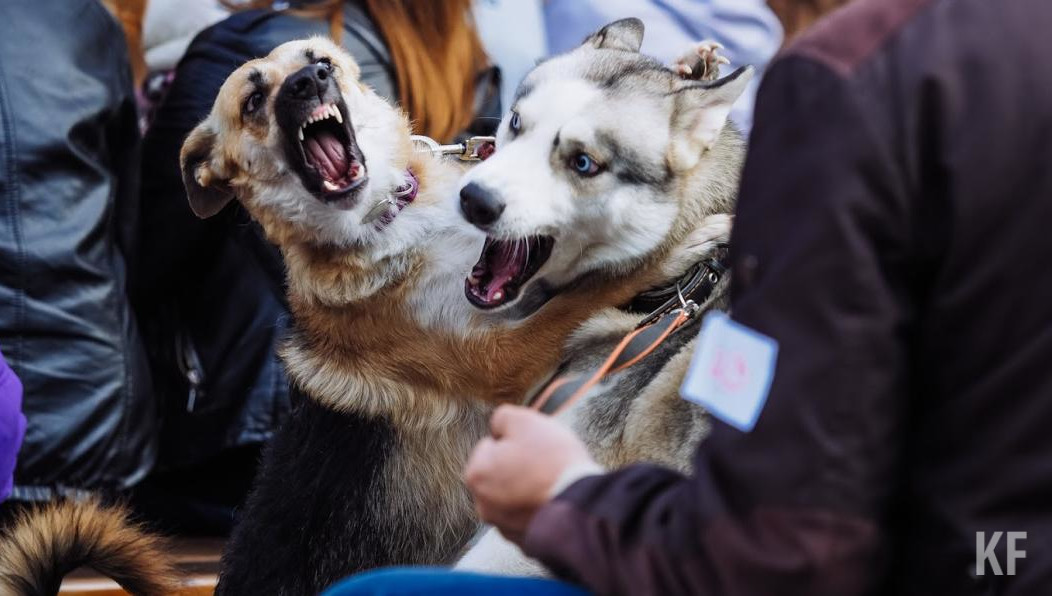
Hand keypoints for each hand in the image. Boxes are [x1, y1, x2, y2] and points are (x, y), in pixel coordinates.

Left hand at [464, 405, 596, 542]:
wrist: (581, 507)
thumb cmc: (552, 462)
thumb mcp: (525, 422)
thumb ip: (502, 417)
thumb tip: (497, 426)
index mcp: (476, 474)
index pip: (491, 445)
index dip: (515, 441)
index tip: (534, 446)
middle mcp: (483, 505)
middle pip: (501, 472)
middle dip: (518, 466)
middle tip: (544, 463)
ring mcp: (504, 526)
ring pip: (514, 496)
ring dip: (528, 488)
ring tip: (552, 482)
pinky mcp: (525, 541)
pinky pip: (529, 516)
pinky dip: (539, 509)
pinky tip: (555, 501)